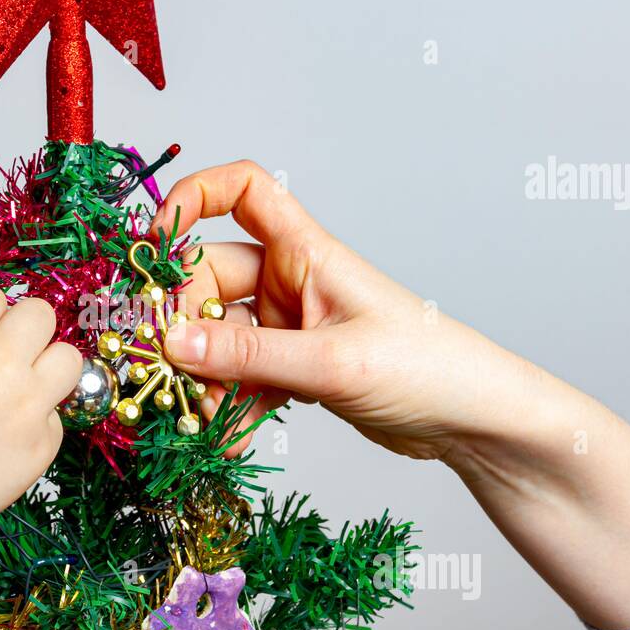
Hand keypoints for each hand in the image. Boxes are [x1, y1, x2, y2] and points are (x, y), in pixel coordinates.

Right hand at [0, 285, 82, 541]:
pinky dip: (37, 423)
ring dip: (49, 367)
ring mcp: (28, 401)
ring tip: (27, 385)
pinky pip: (56, 417)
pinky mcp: (43, 441)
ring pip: (69, 358)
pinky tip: (7, 437)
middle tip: (10, 354)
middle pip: (41, 314)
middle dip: (25, 331)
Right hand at [152, 160, 629, 629]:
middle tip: (173, 374)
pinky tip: (228, 438)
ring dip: (203, 377)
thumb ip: (248, 357)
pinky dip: (228, 404)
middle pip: (210, 280)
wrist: (473, 422)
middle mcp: (292, 281)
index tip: (155, 242)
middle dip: (185, 327)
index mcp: (306, 252)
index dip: (192, 200)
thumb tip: (171, 344)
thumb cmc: (426, 369)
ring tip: (205, 420)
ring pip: (219, 337)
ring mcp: (291, 325)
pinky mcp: (295, 367)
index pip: (242, 191)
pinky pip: (240, 377)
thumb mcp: (331, 362)